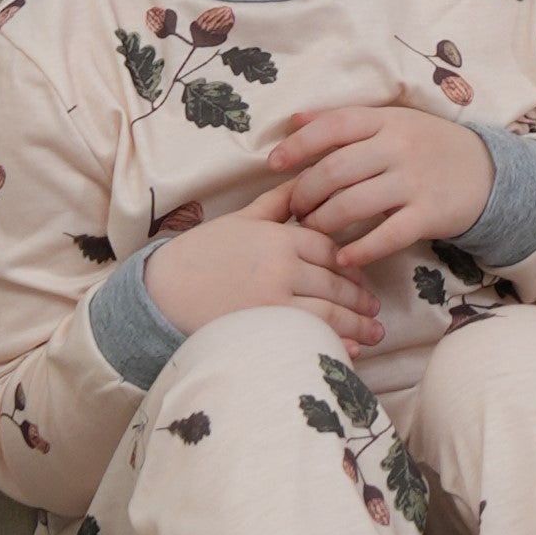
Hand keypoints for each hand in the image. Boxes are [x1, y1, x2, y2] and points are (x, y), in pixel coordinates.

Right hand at [145, 183, 384, 347]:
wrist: (160, 292)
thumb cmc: (200, 254)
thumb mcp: (240, 220)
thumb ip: (277, 203)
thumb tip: (305, 182)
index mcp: (280, 238)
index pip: (330, 251)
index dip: (350, 266)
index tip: (361, 279)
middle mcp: (283, 268)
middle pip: (335, 283)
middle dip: (360, 300)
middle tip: (375, 311)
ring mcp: (275, 302)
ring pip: (329, 313)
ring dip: (356, 325)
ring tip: (373, 335)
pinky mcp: (264, 331)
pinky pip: (309, 338)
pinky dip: (333, 345)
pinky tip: (349, 353)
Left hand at [264, 105, 496, 270]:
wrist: (487, 172)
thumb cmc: (429, 146)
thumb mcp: (393, 122)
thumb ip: (346, 121)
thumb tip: (294, 120)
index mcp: (387, 120)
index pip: (335, 126)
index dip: (299, 145)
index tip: (274, 165)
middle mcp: (399, 147)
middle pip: (336, 170)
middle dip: (305, 193)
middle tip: (295, 209)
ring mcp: (415, 181)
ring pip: (354, 204)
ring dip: (323, 222)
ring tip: (313, 231)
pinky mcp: (429, 214)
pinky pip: (386, 235)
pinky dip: (360, 249)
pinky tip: (343, 257)